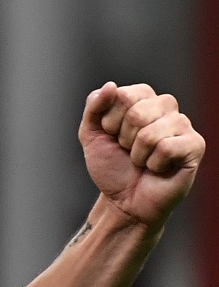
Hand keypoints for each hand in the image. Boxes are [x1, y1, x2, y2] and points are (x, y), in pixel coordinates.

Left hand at [79, 81, 204, 227]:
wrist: (124, 201)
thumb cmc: (112, 167)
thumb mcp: (91, 135)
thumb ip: (94, 107)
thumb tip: (110, 85)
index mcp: (142, 99)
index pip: (124, 95)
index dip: (110, 121)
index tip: (112, 135)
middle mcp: (166, 107)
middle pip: (137, 111)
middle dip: (123, 138)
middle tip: (128, 150)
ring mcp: (183, 125)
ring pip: (151, 132)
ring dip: (137, 154)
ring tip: (142, 161)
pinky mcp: (195, 145)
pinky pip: (167, 147)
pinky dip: (154, 163)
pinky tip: (158, 168)